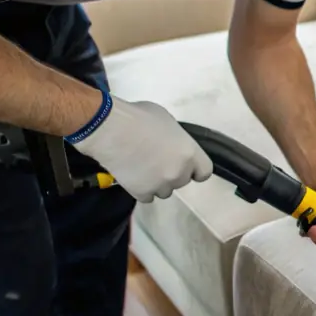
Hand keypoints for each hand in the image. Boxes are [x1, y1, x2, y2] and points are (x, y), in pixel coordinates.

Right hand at [72, 96, 213, 201]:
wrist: (111, 130)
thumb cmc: (139, 118)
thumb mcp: (166, 120)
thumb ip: (176, 138)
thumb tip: (172, 144)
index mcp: (189, 153)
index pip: (204, 172)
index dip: (195, 170)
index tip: (187, 167)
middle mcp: (179, 172)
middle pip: (182, 181)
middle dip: (172, 173)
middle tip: (156, 161)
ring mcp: (160, 185)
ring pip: (164, 191)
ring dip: (156, 183)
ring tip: (142, 167)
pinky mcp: (142, 193)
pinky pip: (147, 197)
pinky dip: (141, 190)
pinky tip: (133, 176)